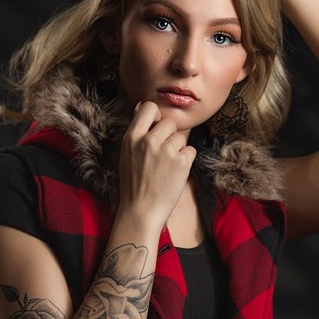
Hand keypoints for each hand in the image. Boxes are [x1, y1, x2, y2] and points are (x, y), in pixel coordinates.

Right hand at [116, 102, 196, 231]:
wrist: (141, 212)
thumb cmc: (134, 185)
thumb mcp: (127, 155)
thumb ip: (137, 132)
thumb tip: (143, 106)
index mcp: (132, 138)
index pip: (149, 107)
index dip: (156, 116)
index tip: (156, 128)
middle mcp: (148, 141)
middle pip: (170, 123)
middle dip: (170, 136)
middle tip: (162, 157)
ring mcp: (166, 152)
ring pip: (181, 138)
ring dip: (178, 150)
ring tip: (166, 168)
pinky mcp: (181, 163)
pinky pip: (190, 151)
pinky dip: (186, 161)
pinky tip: (174, 174)